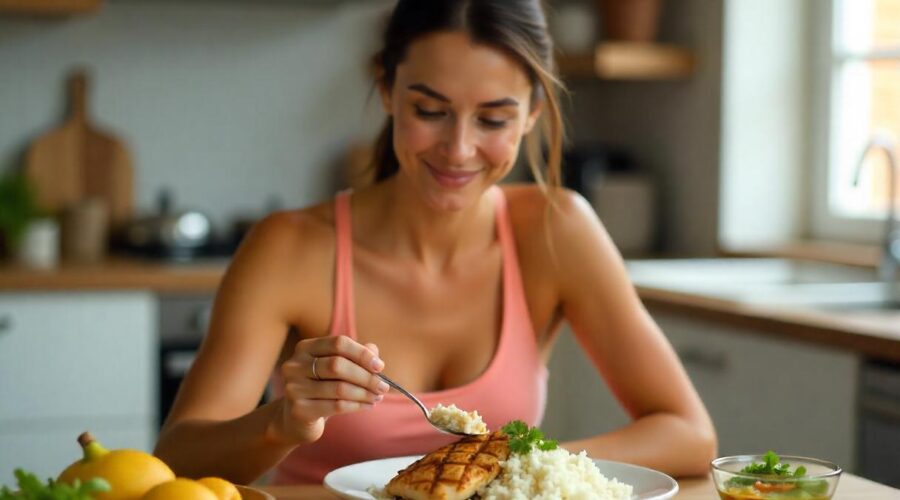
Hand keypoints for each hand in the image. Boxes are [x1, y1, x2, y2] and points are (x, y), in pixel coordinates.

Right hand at [270, 336, 388, 444]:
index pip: (338, 343)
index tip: (380, 366)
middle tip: (383, 386)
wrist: (296, 419)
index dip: (362, 354)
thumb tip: (374, 351)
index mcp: (305, 348)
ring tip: (378, 397)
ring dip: (364, 393)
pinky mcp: (299, 410)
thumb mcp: (336, 369)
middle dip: (366, 376)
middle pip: (338, 365)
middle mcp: (295, 365)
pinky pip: (336, 406)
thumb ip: (355, 356)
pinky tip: (368, 406)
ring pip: (339, 388)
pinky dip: (357, 406)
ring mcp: (294, 388)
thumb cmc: (322, 388)